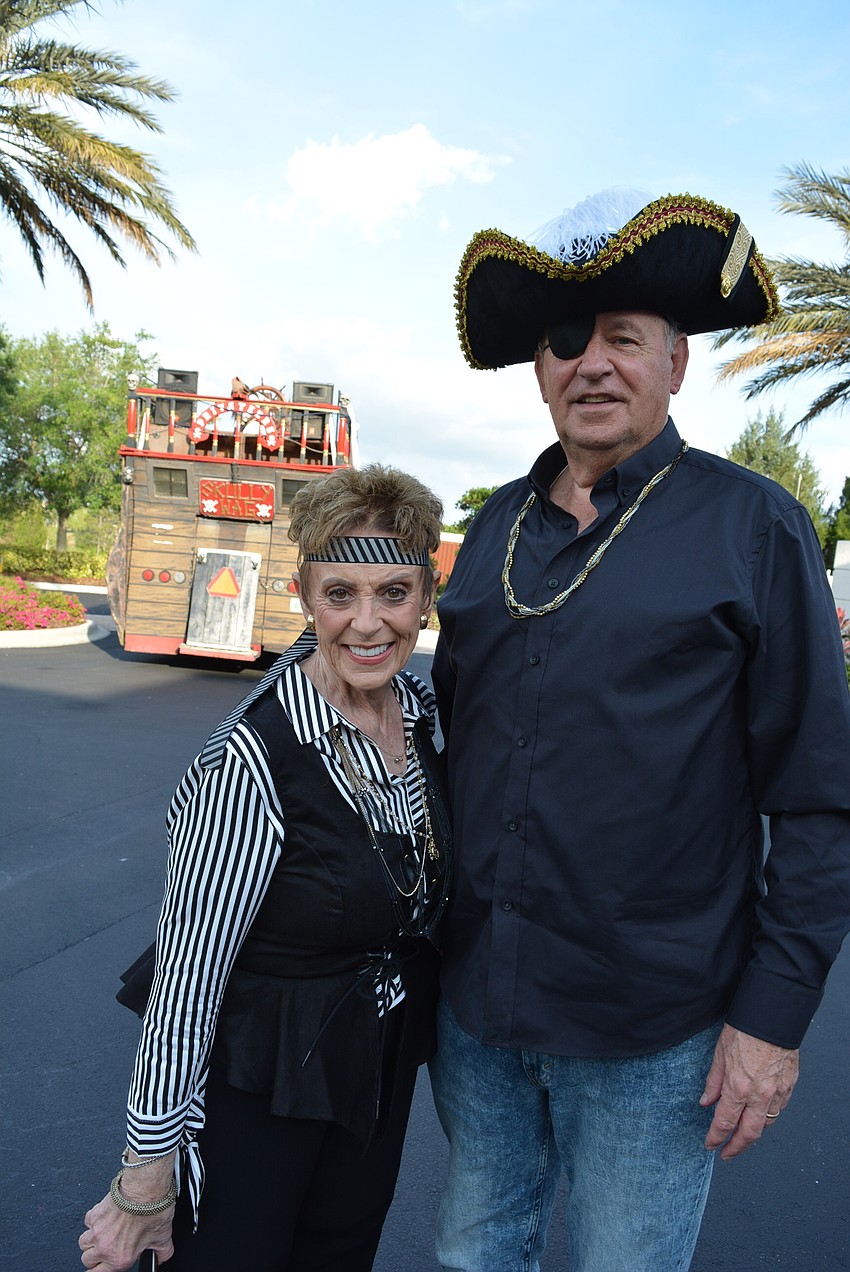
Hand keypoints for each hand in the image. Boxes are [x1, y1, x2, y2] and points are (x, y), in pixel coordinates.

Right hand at [79, 1171, 175, 1270]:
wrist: (145, 1190)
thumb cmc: (153, 1212)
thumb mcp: (163, 1238)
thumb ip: (162, 1253)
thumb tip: (162, 1257)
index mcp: (120, 1258)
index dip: (97, 1270)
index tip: (100, 1267)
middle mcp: (105, 1247)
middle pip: (87, 1259)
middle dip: (95, 1255)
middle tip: (107, 1247)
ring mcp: (97, 1231)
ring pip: (83, 1242)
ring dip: (92, 1239)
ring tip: (106, 1232)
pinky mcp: (94, 1215)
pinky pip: (87, 1222)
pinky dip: (94, 1221)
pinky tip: (106, 1216)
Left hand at [700, 1023, 798, 1158]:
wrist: (772, 1017)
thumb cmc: (745, 1030)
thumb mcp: (719, 1054)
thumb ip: (713, 1082)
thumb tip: (706, 1101)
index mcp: (738, 1088)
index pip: (724, 1123)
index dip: (715, 1138)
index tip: (710, 1144)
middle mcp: (759, 1095)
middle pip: (748, 1134)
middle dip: (736, 1148)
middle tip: (726, 1153)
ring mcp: (777, 1093)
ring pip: (766, 1124)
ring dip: (753, 1134)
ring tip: (743, 1136)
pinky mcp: (789, 1087)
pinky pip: (779, 1109)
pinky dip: (768, 1117)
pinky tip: (761, 1115)